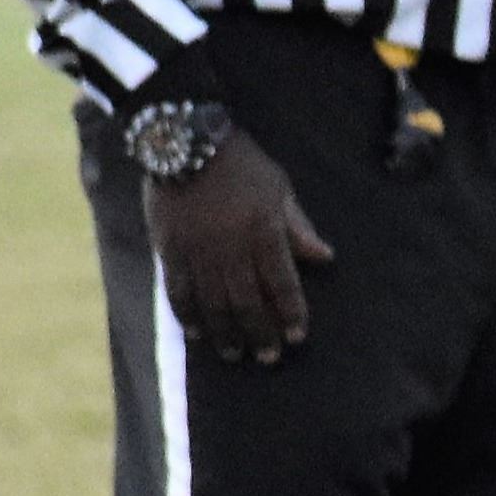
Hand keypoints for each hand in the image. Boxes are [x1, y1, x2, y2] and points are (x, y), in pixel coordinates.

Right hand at [144, 127, 333, 364]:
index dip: (291, 313)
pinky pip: (177, 288)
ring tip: (235, 355)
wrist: (183, 137)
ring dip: (225, 333)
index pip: (282, 284)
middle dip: (261, 333)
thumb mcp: (278, 187)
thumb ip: (298, 226)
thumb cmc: (240, 162)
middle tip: (269, 358)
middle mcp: (231, 246)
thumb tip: (326, 258)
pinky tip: (196, 333)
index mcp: (263, 231)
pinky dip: (187, 314)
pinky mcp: (168, 246)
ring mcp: (197, 248)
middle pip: (247, 301)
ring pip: (213, 302)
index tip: (298, 336)